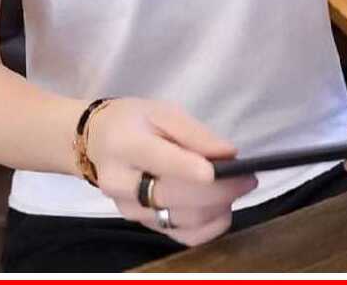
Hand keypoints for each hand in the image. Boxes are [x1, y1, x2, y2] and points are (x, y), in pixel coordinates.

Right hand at [85, 97, 257, 245]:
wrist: (97, 142)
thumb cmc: (133, 120)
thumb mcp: (161, 111)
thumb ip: (194, 133)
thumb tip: (228, 154)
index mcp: (125, 144)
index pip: (160, 160)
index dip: (193, 167)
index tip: (227, 167)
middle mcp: (122, 183)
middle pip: (176, 196)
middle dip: (220, 190)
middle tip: (248, 177)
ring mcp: (130, 210)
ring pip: (182, 220)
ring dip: (218, 207)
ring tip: (237, 188)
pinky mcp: (142, 225)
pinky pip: (182, 236)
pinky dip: (209, 226)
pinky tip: (222, 209)